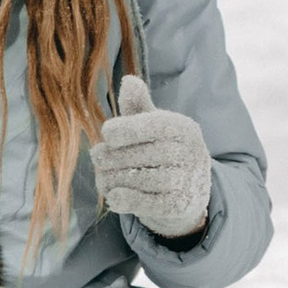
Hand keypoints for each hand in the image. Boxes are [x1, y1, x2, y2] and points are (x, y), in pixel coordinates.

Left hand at [91, 75, 212, 239]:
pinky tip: (112, 197)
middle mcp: (191, 153)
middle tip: (97, 157)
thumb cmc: (163, 151)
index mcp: (183, 128)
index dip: (125, 129)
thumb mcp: (154, 126)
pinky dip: (124, 200)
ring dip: (113, 179)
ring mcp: (187, 181)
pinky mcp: (180, 206)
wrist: (189, 191)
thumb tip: (129, 82)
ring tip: (102, 178)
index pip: (152, 125)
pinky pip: (146, 204)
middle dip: (112, 157)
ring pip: (140, 179)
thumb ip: (139, 107)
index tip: (107, 133)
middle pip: (141, 154)